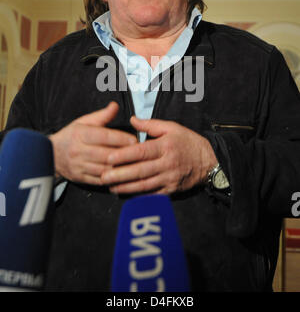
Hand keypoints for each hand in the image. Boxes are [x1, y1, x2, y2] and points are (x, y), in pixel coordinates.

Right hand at [48, 102, 136, 184]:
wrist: (50, 154)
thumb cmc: (70, 136)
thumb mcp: (83, 122)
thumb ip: (102, 115)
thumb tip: (115, 106)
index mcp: (80, 134)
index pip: (104, 136)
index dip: (121, 138)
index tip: (134, 140)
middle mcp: (79, 151)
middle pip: (106, 154)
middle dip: (124, 154)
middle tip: (139, 153)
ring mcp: (79, 166)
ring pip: (104, 169)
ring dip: (120, 168)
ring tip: (134, 165)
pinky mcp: (80, 178)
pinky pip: (100, 180)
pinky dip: (112, 179)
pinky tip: (122, 175)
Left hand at [100, 116, 217, 194]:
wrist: (208, 161)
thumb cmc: (187, 142)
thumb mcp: (172, 127)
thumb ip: (150, 124)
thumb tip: (132, 120)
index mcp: (165, 146)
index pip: (142, 152)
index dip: (125, 155)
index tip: (109, 158)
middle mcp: (167, 163)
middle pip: (140, 170)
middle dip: (120, 174)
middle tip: (104, 176)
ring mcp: (169, 178)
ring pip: (144, 185)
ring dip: (126, 187)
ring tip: (110, 187)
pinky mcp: (171, 190)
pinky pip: (153, 194)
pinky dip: (139, 196)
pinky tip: (126, 195)